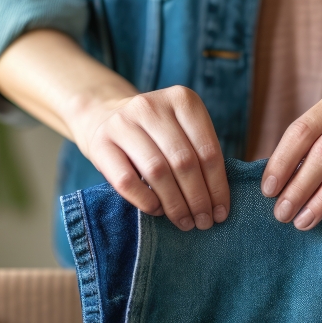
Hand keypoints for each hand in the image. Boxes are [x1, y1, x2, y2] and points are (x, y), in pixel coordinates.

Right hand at [74, 85, 229, 230]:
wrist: (103, 116)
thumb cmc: (154, 133)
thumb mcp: (181, 130)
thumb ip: (199, 154)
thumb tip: (218, 203)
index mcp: (182, 100)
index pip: (208, 150)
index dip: (217, 186)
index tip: (221, 213)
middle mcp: (152, 106)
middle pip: (184, 162)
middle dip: (198, 199)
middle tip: (204, 222)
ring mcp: (123, 123)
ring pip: (157, 172)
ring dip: (175, 204)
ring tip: (184, 221)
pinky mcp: (100, 143)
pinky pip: (127, 181)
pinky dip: (146, 201)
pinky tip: (157, 210)